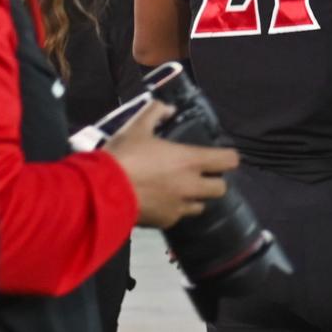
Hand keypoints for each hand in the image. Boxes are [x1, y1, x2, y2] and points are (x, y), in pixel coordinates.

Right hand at [103, 99, 238, 227]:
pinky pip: (179, 216)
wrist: (103, 192)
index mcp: (190, 161)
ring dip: (196, 197)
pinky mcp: (165, 222)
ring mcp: (179, 207)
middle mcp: (191, 186)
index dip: (228, 157)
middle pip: (221, 189)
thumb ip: (155, 112)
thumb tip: (168, 109)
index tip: (220, 155)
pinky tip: (161, 202)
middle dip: (214, 181)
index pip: (229, 161)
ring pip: (201, 206)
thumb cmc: (124, 156)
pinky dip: (175, 209)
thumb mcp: (137, 126)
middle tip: (200, 174)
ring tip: (181, 189)